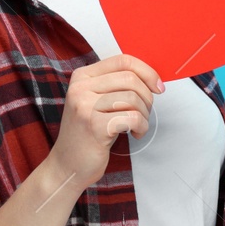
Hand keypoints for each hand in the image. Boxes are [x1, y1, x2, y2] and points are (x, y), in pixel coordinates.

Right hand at [48, 54, 162, 187]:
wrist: (67, 165)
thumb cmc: (86, 134)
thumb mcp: (94, 101)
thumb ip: (114, 85)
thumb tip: (150, 77)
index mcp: (82, 76)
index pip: (122, 60)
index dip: (146, 71)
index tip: (157, 86)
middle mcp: (80, 88)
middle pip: (130, 78)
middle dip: (147, 97)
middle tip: (144, 112)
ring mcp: (85, 106)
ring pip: (133, 98)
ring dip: (144, 114)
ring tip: (137, 125)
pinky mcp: (94, 125)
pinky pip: (133, 118)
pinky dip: (141, 127)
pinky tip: (135, 134)